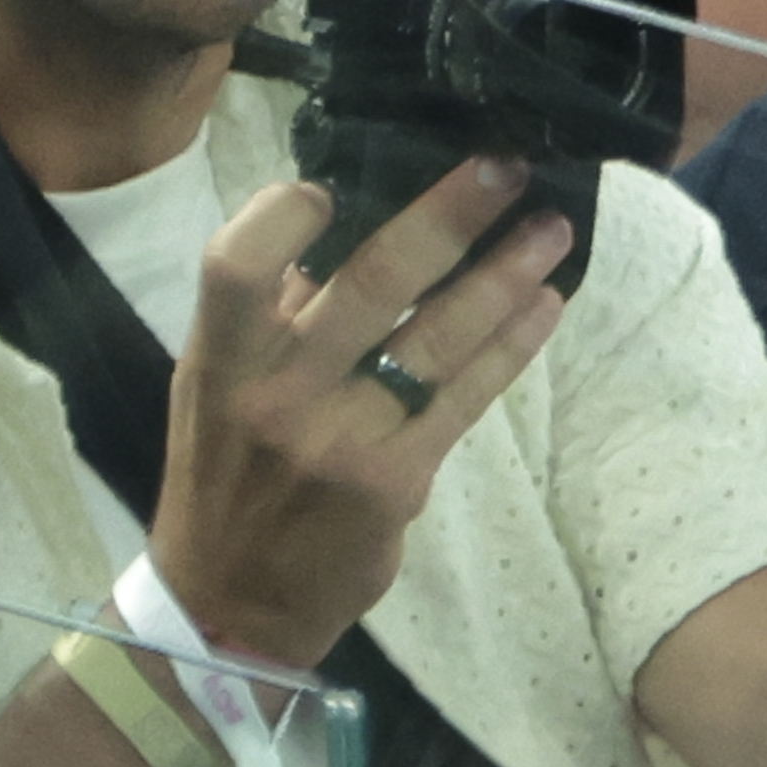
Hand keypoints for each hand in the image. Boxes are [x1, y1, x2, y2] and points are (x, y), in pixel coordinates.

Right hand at [150, 159, 568, 666]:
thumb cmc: (228, 475)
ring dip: (506, 274)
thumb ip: (269, 315)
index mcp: (220, 358)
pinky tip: (545, 304)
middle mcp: (276, 393)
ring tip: (552, 228)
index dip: (284, 213)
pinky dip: (511, 343)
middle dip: (449, 214)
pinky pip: (467, 395)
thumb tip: (343, 226)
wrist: (231, 603)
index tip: (335, 182)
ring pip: (437, 337)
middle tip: (509, 164)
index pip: (237, 264)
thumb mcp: (214, 390)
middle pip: (370, 281)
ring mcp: (340, 437)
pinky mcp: (396, 479)